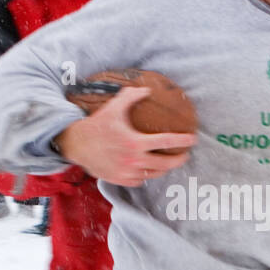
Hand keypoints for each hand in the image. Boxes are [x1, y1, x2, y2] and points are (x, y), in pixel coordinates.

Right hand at [55, 85, 194, 187]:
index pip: (166, 142)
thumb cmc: (96, 126)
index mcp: (135, 142)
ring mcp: (127, 173)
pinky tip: (149, 169)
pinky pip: (140, 181)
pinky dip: (147, 175)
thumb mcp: (113, 108)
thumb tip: (146, 89)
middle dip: (178, 159)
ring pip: (154, 174)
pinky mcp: (120, 180)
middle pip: (165, 163)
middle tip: (184, 154)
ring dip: (164, 169)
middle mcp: (133, 160)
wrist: (76, 145)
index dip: (182, 140)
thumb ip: (131, 96)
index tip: (192, 139)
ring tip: (169, 162)